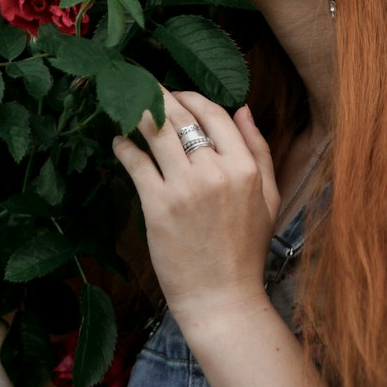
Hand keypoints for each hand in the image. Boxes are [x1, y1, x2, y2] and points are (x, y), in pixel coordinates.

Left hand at [112, 91, 279, 329]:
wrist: (223, 301)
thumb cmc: (246, 251)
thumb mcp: (269, 197)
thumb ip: (259, 149)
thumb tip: (243, 109)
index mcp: (244, 166)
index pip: (213, 113)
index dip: (191, 97)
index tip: (175, 94)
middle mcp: (215, 171)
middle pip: (182, 116)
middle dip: (160, 94)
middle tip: (142, 85)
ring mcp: (185, 188)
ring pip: (157, 132)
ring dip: (138, 111)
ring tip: (125, 102)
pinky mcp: (158, 207)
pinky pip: (137, 163)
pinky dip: (124, 146)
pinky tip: (118, 141)